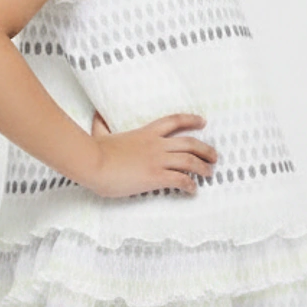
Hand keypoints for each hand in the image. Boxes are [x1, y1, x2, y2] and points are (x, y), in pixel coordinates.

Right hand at [86, 109, 217, 199]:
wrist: (93, 162)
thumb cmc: (95, 151)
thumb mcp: (100, 133)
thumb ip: (102, 125)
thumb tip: (97, 116)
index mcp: (146, 133)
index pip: (174, 121)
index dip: (191, 120)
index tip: (202, 122)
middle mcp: (156, 145)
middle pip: (190, 143)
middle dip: (205, 149)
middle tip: (213, 156)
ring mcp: (157, 160)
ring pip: (190, 161)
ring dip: (203, 168)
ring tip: (209, 173)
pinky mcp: (155, 176)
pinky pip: (181, 180)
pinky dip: (190, 185)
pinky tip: (192, 190)